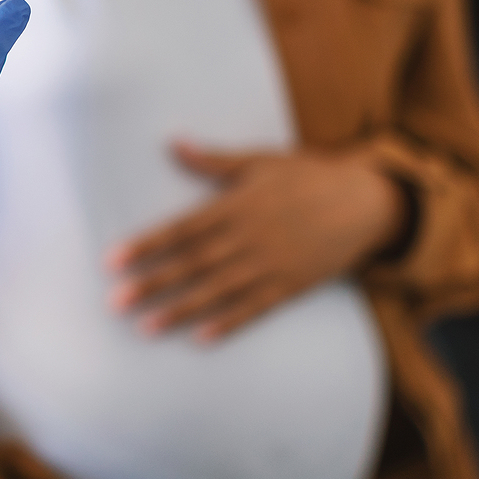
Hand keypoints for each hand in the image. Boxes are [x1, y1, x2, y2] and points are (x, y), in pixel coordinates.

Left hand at [107, 142, 406, 341]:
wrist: (365, 203)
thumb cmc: (307, 176)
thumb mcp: (259, 161)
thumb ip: (213, 160)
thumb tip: (172, 141)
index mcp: (235, 206)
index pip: (180, 229)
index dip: (145, 244)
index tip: (112, 259)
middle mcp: (248, 238)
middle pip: (191, 265)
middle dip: (152, 283)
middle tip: (115, 302)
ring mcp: (270, 265)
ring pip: (217, 291)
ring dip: (179, 310)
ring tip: (145, 326)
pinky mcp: (291, 286)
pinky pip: (255, 309)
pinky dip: (228, 323)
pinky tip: (200, 338)